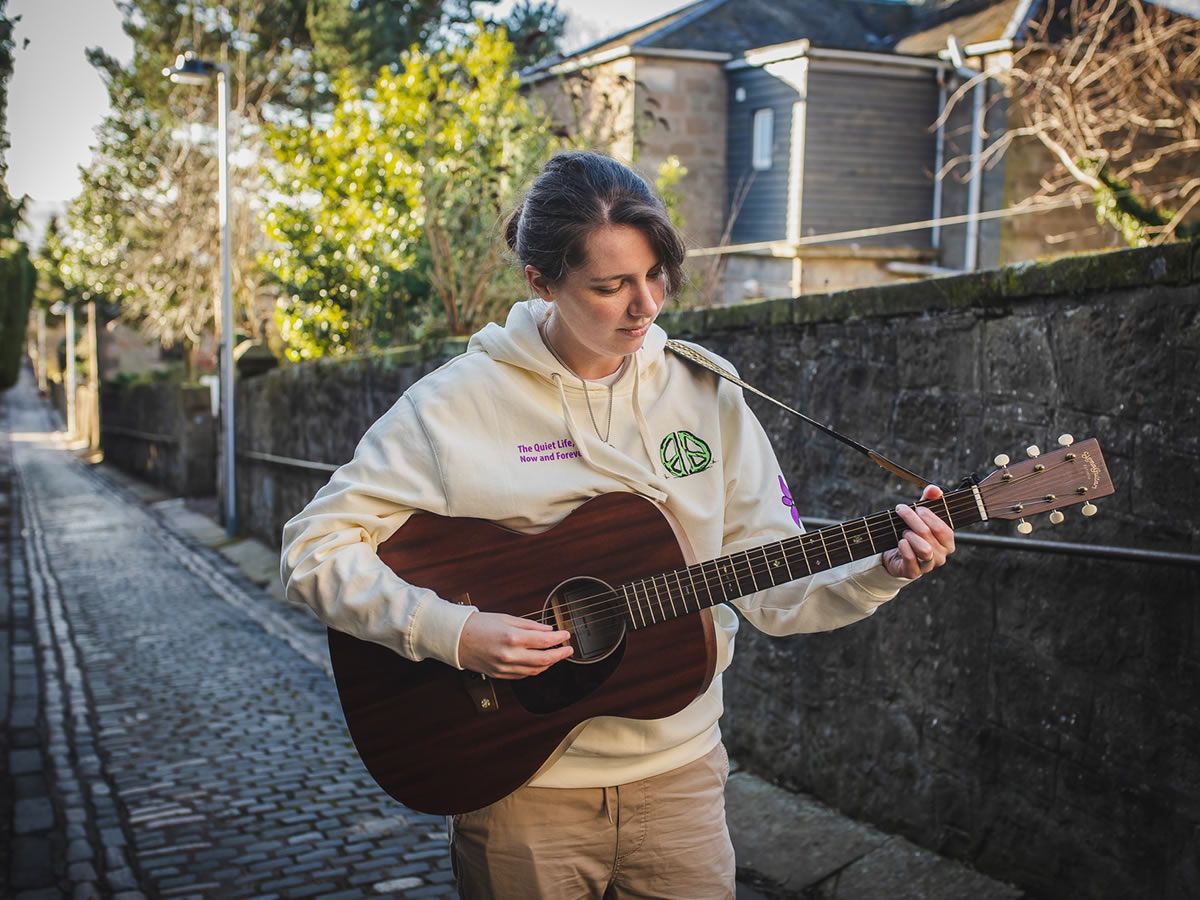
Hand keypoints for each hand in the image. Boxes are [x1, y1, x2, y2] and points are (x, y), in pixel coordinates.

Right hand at [458, 611, 573, 678]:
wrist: (456, 638)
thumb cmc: (478, 625)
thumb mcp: (507, 618)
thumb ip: (530, 626)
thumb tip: (547, 630)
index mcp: (513, 638)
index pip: (545, 641)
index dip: (559, 638)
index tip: (566, 635)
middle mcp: (510, 655)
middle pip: (544, 659)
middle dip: (560, 655)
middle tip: (568, 650)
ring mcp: (505, 667)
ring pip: (535, 670)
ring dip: (549, 664)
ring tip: (555, 655)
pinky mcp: (500, 675)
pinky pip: (523, 675)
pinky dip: (534, 670)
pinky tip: (539, 663)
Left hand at [882, 484, 955, 579]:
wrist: (896, 554)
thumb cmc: (912, 533)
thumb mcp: (921, 515)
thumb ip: (929, 501)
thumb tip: (934, 489)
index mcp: (947, 543)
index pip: (944, 530)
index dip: (930, 517)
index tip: (917, 508)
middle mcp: (940, 555)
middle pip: (929, 536)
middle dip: (913, 521)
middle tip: (902, 511)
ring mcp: (928, 566)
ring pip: (924, 549)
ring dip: (910, 536)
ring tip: (903, 532)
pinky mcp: (913, 572)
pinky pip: (912, 560)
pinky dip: (905, 548)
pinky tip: (900, 542)